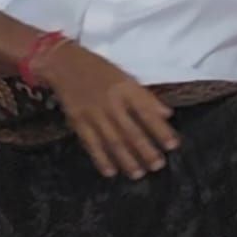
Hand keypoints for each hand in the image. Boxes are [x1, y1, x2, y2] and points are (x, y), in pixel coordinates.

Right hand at [31, 41, 181, 179]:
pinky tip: (111, 171)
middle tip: (158, 165)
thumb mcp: (125, 77)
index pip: (147, 112)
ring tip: (138, 173)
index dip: (161, 130)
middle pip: (131, 131)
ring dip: (127, 159)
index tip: (173, 145)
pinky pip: (91, 143)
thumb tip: (167, 114)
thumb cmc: (98, 69)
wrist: (64, 63)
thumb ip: (145, 97)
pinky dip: (101, 159)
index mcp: (125, 88)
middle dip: (146, 150)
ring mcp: (94, 113)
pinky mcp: (78, 121)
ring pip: (113, 141)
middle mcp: (111, 102)